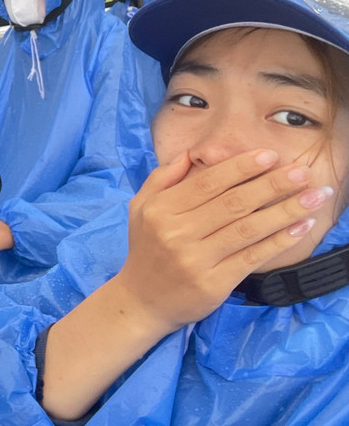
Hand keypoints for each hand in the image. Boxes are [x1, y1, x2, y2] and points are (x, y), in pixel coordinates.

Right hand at [114, 148, 330, 333]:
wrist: (143, 300)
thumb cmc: (147, 248)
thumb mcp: (141, 207)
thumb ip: (162, 178)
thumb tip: (190, 155)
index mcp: (161, 210)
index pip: (207, 183)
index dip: (240, 167)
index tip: (269, 155)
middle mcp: (178, 233)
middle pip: (233, 203)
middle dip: (272, 184)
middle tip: (302, 172)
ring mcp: (197, 260)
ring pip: (248, 229)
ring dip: (285, 211)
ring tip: (314, 196)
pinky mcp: (215, 283)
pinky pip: (253, 257)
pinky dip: (280, 241)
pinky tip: (301, 227)